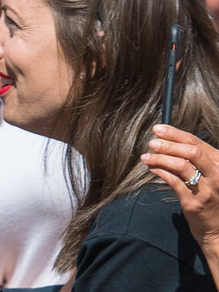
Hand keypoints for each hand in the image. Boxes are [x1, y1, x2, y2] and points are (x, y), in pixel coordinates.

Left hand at [143, 124, 218, 255]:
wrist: (218, 228)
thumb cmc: (212, 197)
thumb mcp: (211, 175)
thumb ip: (195, 159)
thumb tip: (167, 140)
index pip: (197, 143)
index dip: (176, 133)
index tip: (158, 128)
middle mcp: (217, 175)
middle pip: (191, 152)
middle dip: (168, 144)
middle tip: (152, 142)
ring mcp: (206, 189)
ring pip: (181, 166)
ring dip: (160, 158)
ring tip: (146, 156)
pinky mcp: (193, 201)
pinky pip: (173, 181)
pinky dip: (159, 171)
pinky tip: (151, 168)